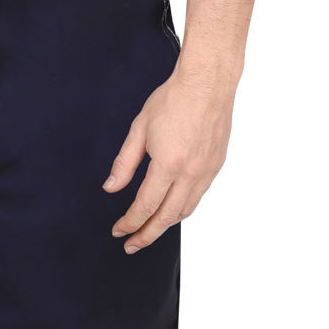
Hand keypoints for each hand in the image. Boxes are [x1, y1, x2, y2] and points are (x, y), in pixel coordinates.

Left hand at [103, 68, 234, 251]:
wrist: (208, 83)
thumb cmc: (173, 100)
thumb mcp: (139, 129)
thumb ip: (124, 163)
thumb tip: (111, 188)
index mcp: (169, 164)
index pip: (146, 206)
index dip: (130, 222)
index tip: (118, 230)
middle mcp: (191, 173)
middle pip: (167, 218)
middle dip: (147, 235)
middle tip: (131, 245)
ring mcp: (207, 171)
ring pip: (185, 211)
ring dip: (166, 225)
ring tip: (149, 231)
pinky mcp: (217, 165)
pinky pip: (198, 197)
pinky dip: (182, 209)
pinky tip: (171, 210)